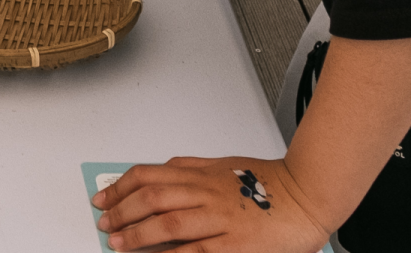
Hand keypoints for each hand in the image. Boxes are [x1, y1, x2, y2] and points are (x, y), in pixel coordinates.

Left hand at [93, 157, 330, 252]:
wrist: (307, 195)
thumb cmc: (267, 183)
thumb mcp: (223, 166)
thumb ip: (192, 169)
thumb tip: (161, 170)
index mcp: (199, 174)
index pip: (147, 176)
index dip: (120, 187)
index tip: (103, 199)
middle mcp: (204, 193)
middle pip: (151, 198)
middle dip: (121, 211)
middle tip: (104, 224)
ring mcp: (219, 219)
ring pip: (168, 224)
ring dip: (137, 234)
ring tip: (118, 243)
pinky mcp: (234, 245)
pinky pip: (195, 251)